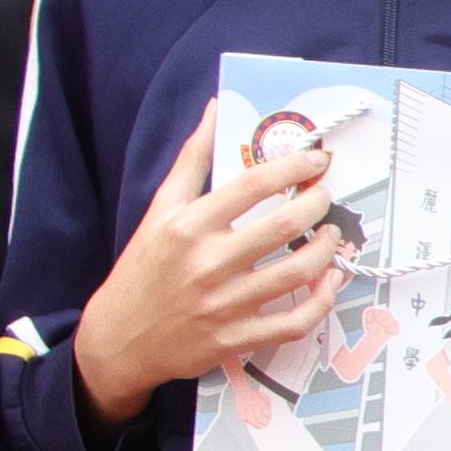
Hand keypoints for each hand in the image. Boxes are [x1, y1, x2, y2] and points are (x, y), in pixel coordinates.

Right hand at [75, 117, 337, 421]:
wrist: (119, 339)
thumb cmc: (142, 269)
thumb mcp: (160, 210)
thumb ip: (191, 160)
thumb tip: (215, 110)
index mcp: (188, 226)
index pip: (253, 185)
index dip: (294, 167)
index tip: (317, 159)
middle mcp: (208, 264)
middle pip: (283, 226)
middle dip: (316, 204)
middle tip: (324, 197)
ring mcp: (225, 305)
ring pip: (297, 273)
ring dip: (326, 250)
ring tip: (331, 236)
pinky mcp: (236, 340)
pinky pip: (294, 323)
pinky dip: (321, 302)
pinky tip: (328, 282)